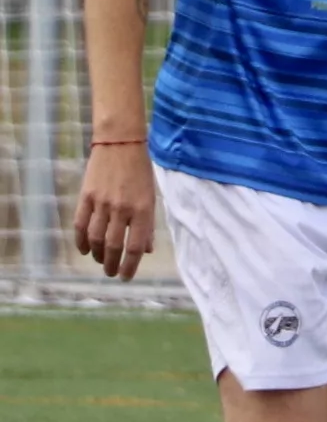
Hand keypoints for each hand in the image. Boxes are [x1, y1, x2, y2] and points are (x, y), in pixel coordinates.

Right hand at [72, 142, 156, 279]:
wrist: (120, 144)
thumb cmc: (140, 172)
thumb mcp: (151, 197)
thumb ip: (148, 224)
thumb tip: (146, 250)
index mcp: (143, 210)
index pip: (135, 246)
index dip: (130, 265)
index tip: (126, 277)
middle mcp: (122, 209)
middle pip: (113, 245)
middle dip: (112, 264)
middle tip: (111, 273)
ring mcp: (102, 203)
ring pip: (95, 238)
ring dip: (97, 255)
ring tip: (100, 262)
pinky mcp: (86, 196)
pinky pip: (80, 224)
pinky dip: (81, 240)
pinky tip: (84, 250)